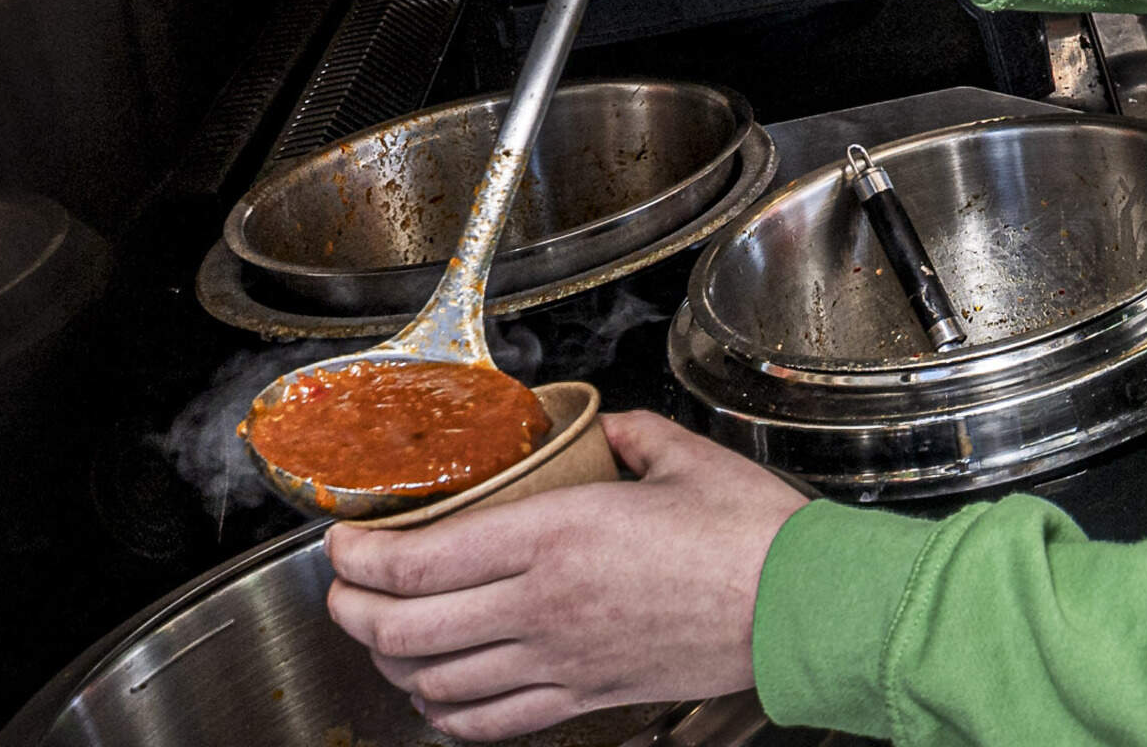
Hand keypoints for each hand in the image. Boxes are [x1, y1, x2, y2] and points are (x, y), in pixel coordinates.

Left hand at [324, 412, 804, 740]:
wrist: (803, 605)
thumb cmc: (754, 535)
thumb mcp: (686, 458)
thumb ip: (631, 437)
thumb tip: (607, 429)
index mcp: (558, 536)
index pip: (418, 559)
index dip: (357, 556)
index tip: (342, 541)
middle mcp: (543, 605)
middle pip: (403, 627)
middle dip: (351, 609)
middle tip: (344, 588)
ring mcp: (560, 659)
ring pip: (434, 680)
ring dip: (391, 662)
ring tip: (383, 638)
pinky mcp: (586, 694)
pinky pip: (489, 722)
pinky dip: (446, 715)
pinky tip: (439, 697)